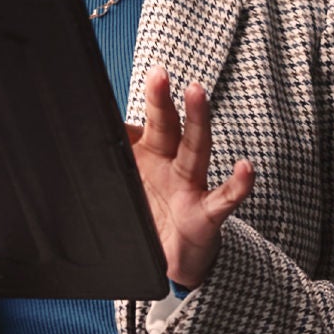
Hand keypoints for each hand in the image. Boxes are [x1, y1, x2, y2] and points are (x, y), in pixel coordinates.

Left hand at [126, 66, 254, 289]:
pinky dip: (237, 184)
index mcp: (150, 155)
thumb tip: (88, 132)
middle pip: (168, 127)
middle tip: (158, 73)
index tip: (125, 86)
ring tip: (196, 93)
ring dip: (197, 120)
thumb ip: (114, 158)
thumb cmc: (151, 215)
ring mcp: (191, 187)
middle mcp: (172, 164)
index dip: (133, 109)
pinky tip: (245, 168)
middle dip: (162, 100)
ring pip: (195, 149)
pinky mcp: (206, 215)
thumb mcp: (127, 185)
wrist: (173, 261)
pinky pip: (224, 198)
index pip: (143, 123)